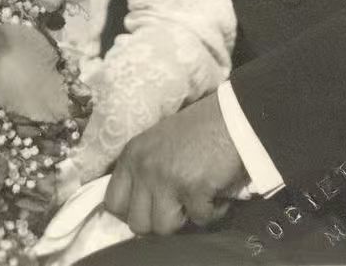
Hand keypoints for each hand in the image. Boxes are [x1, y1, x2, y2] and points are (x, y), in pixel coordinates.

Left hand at [104, 91, 246, 234]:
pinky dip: (212, 212)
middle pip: (137, 223)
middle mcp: (144, 167)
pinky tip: (216, 194)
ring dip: (184, 219)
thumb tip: (141, 202)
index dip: (131, 211)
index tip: (150, 207)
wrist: (233, 116)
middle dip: (159, 220)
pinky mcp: (193, 189)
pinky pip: (199, 220)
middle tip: (177, 206)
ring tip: (196, 200)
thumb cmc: (198, 127)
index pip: (112, 202)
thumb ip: (144, 169)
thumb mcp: (157, 142)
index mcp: (132, 154)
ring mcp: (167, 179)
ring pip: (164, 229)